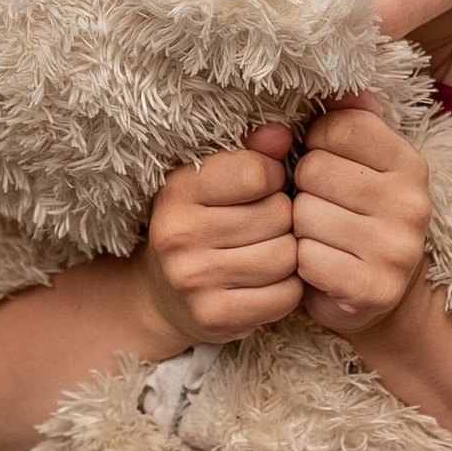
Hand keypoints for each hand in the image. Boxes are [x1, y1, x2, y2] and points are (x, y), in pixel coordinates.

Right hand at [141, 124, 301, 342]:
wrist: (162, 295)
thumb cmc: (201, 224)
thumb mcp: (212, 182)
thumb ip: (249, 152)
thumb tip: (282, 133)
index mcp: (178, 190)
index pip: (258, 173)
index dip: (272, 178)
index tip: (259, 189)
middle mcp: (179, 235)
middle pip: (279, 215)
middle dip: (282, 219)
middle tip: (265, 226)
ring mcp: (195, 280)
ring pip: (287, 256)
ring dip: (289, 254)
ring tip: (268, 250)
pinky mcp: (215, 317)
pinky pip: (286, 295)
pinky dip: (288, 288)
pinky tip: (268, 281)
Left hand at [290, 95, 429, 338]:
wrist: (377, 293)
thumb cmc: (355, 216)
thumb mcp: (359, 164)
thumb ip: (349, 121)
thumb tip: (340, 86)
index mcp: (409, 164)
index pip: (340, 127)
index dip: (316, 143)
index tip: (325, 163)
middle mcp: (412, 204)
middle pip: (315, 170)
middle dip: (303, 188)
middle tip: (321, 206)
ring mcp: (396, 249)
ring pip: (306, 215)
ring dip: (300, 228)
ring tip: (320, 236)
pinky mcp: (374, 289)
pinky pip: (306, 258)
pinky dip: (302, 263)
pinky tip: (321, 265)